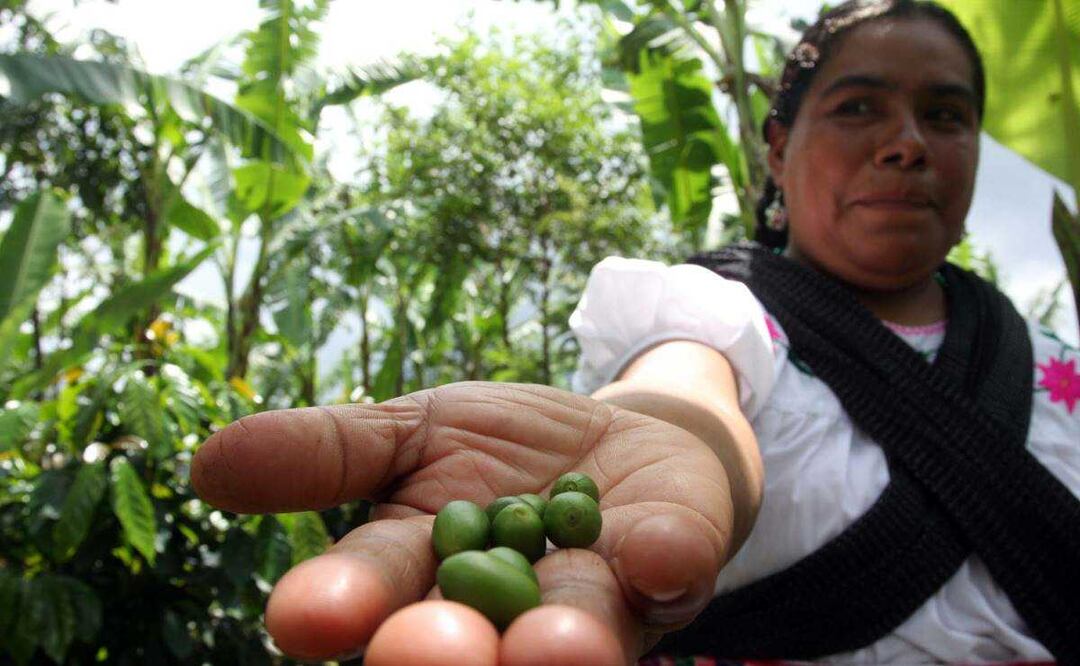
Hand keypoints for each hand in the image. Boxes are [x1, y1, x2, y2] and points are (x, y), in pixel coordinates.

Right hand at [191, 381, 734, 664]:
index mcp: (424, 577)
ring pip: (571, 635)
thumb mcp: (408, 429)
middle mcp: (502, 613)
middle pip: (468, 643)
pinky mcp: (666, 575)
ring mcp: (588, 603)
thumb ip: (325, 452)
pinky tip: (656, 557)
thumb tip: (208, 466)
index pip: (374, 598)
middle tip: (429, 648)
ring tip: (550, 643)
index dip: (340, 604)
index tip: (304, 615)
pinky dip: (663, 565)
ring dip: (560, 644)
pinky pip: (668, 576)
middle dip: (443, 653)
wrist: (619, 437)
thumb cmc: (501, 446)